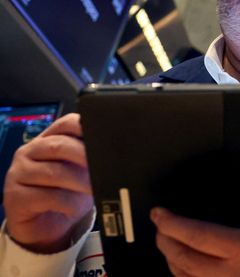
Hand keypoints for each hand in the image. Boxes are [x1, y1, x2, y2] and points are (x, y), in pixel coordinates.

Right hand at [4, 113, 93, 252]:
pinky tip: (75, 208)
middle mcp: (30, 152)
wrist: (44, 226)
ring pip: (54, 172)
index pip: (67, 123)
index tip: (104, 138)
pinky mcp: (16, 196)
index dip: (86, 128)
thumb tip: (113, 153)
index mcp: (48, 139)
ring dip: (80, 182)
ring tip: (94, 189)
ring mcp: (19, 173)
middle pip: (60, 145)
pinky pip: (48, 196)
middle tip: (104, 167)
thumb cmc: (66, 194)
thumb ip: (91, 158)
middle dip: (86, 156)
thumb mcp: (82, 173)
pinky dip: (68, 203)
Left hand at [152, 173, 239, 276]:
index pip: (197, 236)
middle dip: (164, 240)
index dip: (172, 224)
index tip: (160, 214)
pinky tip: (182, 264)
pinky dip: (183, 276)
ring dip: (170, 259)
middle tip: (158, 225)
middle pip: (183, 260)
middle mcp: (234, 272)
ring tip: (166, 241)